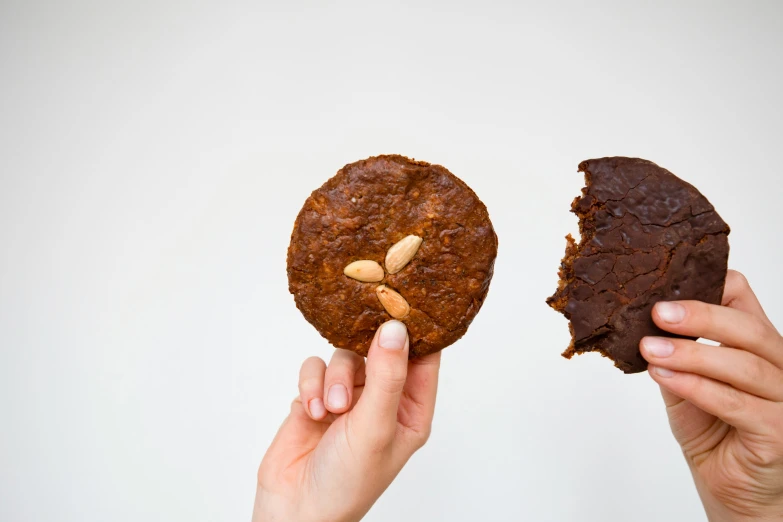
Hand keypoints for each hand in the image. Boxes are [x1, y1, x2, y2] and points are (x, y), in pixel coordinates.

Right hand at [253, 320, 440, 521]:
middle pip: (378, 348)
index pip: (424, 357)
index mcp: (410, 409)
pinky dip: (310, 384)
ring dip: (333, 378)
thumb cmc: (348, 482)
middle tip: (358, 347)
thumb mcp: (375, 427)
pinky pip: (314, 368)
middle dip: (364, 352)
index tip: (402, 301)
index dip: (416, 329)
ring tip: (330, 408)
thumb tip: (396, 328)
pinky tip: (310, 411)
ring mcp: (348, 398)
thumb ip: (387, 375)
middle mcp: (381, 399)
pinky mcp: (315, 396)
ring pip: (343, 356)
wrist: (294, 510)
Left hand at [640, 270, 782, 520]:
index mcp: (757, 345)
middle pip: (748, 329)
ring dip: (691, 354)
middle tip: (659, 312)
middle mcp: (779, 366)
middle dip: (701, 316)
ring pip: (744, 365)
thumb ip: (674, 354)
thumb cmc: (711, 431)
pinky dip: (697, 387)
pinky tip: (666, 376)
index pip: (744, 299)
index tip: (669, 286)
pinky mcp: (778, 431)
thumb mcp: (683, 381)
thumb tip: (639, 323)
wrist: (729, 488)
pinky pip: (736, 403)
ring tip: (650, 348)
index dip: (714, 285)